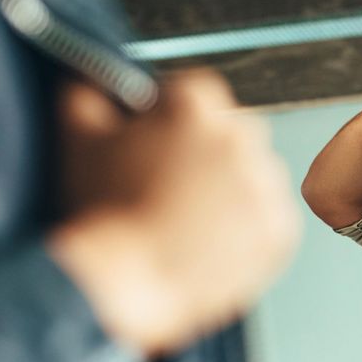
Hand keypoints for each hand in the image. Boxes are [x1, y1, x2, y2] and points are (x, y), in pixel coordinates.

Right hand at [49, 69, 300, 355]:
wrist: (125, 281)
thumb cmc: (103, 210)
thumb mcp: (80, 139)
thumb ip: (87, 95)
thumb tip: (90, 80)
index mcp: (198, 101)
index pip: (193, 100)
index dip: (169, 128)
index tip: (154, 154)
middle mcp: (243, 134)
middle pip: (229, 137)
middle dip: (205, 159)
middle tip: (169, 194)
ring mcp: (266, 183)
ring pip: (253, 180)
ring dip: (230, 196)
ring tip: (189, 226)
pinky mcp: (280, 228)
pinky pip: (269, 223)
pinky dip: (247, 234)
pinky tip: (211, 246)